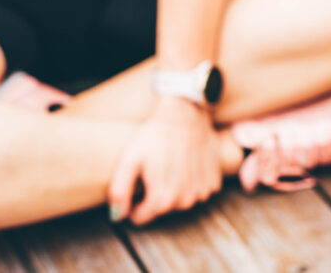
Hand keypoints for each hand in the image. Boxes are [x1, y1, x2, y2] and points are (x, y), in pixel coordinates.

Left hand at [108, 96, 223, 225]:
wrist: (185, 114)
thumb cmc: (155, 136)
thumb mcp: (130, 160)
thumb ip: (120, 191)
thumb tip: (117, 216)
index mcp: (163, 198)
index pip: (142, 217)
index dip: (134, 205)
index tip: (135, 188)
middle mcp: (185, 200)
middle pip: (162, 210)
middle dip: (154, 196)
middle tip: (152, 171)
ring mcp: (202, 191)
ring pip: (180, 201)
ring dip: (173, 189)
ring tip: (169, 166)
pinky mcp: (213, 181)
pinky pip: (197, 191)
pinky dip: (190, 183)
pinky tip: (185, 165)